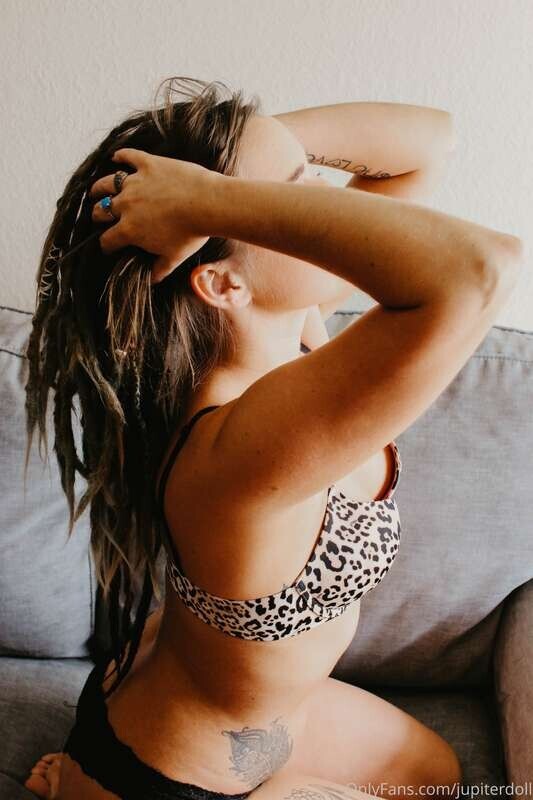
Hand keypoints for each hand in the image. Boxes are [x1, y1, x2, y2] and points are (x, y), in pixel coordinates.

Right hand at [89, 148, 218, 283]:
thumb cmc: (191, 234)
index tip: (108, 246)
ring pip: (107, 183)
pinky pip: (128, 156)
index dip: (106, 245)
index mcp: (129, 230)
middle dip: (99, 216)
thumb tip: (152, 281)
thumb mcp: (174, 257)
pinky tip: (116, 157)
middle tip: (100, 217)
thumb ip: (160, 270)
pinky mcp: (148, 164)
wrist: (207, 204)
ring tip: (96, 190)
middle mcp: (126, 205)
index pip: (107, 240)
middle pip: (101, 210)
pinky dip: (121, 156)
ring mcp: (135, 182)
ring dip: (99, 188)